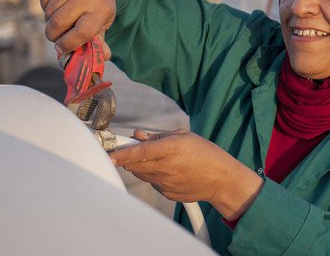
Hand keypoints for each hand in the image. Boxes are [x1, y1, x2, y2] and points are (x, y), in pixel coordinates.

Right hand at [39, 0, 121, 53]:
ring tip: (57, 21)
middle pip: (59, 22)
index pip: (82, 32)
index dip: (68, 44)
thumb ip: (99, 41)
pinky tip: (54, 7)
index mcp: (103, 9)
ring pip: (50, 10)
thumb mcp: (105, 22)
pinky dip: (45, 6)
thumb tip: (101, 57)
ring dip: (49, 21)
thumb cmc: (100, 4)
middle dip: (53, 35)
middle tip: (55, 37)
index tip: (61, 48)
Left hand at [110, 129, 262, 220]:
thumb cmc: (205, 154)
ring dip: (143, 166)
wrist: (221, 180)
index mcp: (171, 149)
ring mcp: (165, 183)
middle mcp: (166, 167)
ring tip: (163, 160)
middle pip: (134, 165)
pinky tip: (172, 172)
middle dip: (130, 157)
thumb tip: (137, 135)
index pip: (138, 152)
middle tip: (136, 150)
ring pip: (142, 174)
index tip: (108, 154)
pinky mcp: (166, 194)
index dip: (120, 154)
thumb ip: (158, 136)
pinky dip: (155, 176)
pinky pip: (153, 183)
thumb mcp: (184, 137)